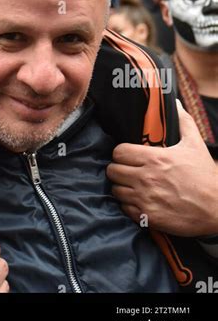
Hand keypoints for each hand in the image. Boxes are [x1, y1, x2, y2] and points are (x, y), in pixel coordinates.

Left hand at [106, 100, 217, 236]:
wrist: (217, 209)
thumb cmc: (205, 177)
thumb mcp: (195, 145)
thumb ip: (183, 122)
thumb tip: (176, 104)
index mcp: (154, 158)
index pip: (119, 152)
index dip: (121, 154)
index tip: (128, 156)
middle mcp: (146, 177)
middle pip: (113, 171)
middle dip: (119, 170)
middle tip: (128, 171)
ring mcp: (146, 198)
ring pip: (116, 190)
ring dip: (122, 188)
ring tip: (133, 186)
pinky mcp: (148, 216)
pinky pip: (125, 209)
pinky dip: (129, 205)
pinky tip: (140, 201)